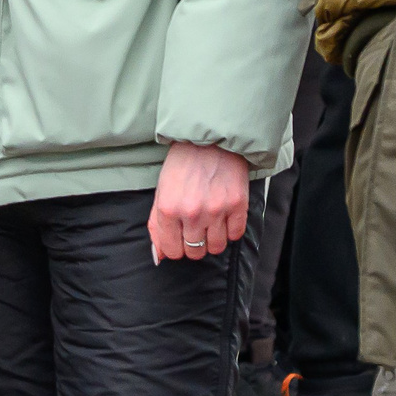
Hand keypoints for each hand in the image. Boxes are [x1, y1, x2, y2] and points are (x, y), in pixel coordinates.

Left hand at [148, 142, 249, 263]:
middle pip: (194, 252)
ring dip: (212, 240)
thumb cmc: (182, 164)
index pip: (171, 250)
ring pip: (215, 248)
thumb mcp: (161, 191)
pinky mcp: (238, 206)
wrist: (210, 140)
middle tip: (194, 230)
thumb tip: (159, 256)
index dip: (174, 249)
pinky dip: (229, 231)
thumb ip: (157, 225)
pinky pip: (235, 235)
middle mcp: (192, 213)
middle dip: (193, 246)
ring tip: (209, 224)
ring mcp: (216, 210)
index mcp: (168, 209)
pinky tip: (224, 217)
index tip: (178, 241)